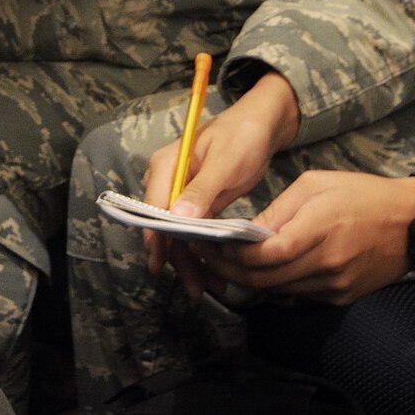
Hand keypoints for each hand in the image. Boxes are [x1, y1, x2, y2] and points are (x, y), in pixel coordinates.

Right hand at [142, 71, 298, 289]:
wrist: (261, 126)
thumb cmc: (243, 136)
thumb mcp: (226, 161)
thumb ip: (202, 188)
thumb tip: (177, 218)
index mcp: (166, 166)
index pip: (153, 209)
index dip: (157, 240)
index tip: (163, 268)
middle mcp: (166, 180)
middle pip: (163, 226)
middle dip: (178, 259)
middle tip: (197, 289)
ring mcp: (179, 193)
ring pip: (177, 234)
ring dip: (190, 261)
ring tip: (210, 286)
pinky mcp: (195, 203)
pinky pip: (191, 232)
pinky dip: (200, 251)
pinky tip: (213, 271)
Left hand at [186, 171, 414, 305]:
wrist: (413, 223)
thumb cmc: (363, 194)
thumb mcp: (315, 184)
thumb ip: (279, 210)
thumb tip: (246, 231)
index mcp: (318, 231)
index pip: (265, 254)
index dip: (231, 254)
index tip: (207, 244)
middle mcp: (325, 265)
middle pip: (264, 279)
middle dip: (227, 270)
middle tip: (203, 257)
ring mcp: (333, 285)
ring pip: (277, 291)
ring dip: (247, 280)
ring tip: (222, 262)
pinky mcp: (340, 296)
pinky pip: (296, 294)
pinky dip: (274, 283)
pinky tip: (258, 269)